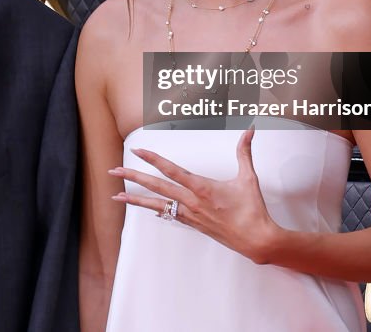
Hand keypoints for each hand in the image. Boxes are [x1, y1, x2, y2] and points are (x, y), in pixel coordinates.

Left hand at [109, 128, 279, 263]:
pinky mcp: (194, 224)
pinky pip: (169, 214)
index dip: (153, 159)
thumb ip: (245, 152)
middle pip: (156, 187)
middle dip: (133, 177)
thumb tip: (249, 130)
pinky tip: (148, 208)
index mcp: (202, 188)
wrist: (256, 240)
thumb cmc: (252, 210)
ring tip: (117, 198)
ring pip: (157, 204)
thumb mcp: (248, 177)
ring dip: (136, 200)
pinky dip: (157, 209)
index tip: (137, 151)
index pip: (172, 170)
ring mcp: (190, 215)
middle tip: (114, 171)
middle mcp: (191, 201)